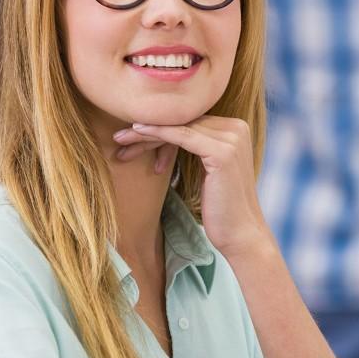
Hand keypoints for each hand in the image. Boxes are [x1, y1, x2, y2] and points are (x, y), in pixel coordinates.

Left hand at [112, 117, 272, 258]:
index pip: (190, 121)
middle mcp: (238, 128)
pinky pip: (182, 136)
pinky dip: (157, 133)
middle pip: (183, 122)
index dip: (158, 127)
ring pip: (179, 128)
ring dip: (145, 132)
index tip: (130, 135)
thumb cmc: (220, 209)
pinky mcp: (223, 152)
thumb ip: (197, 148)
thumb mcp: (207, 171)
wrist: (240, 235)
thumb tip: (167, 136)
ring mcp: (232, 138)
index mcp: (236, 130)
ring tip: (119, 140)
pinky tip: (137, 132)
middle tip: (118, 137)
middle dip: (148, 130)